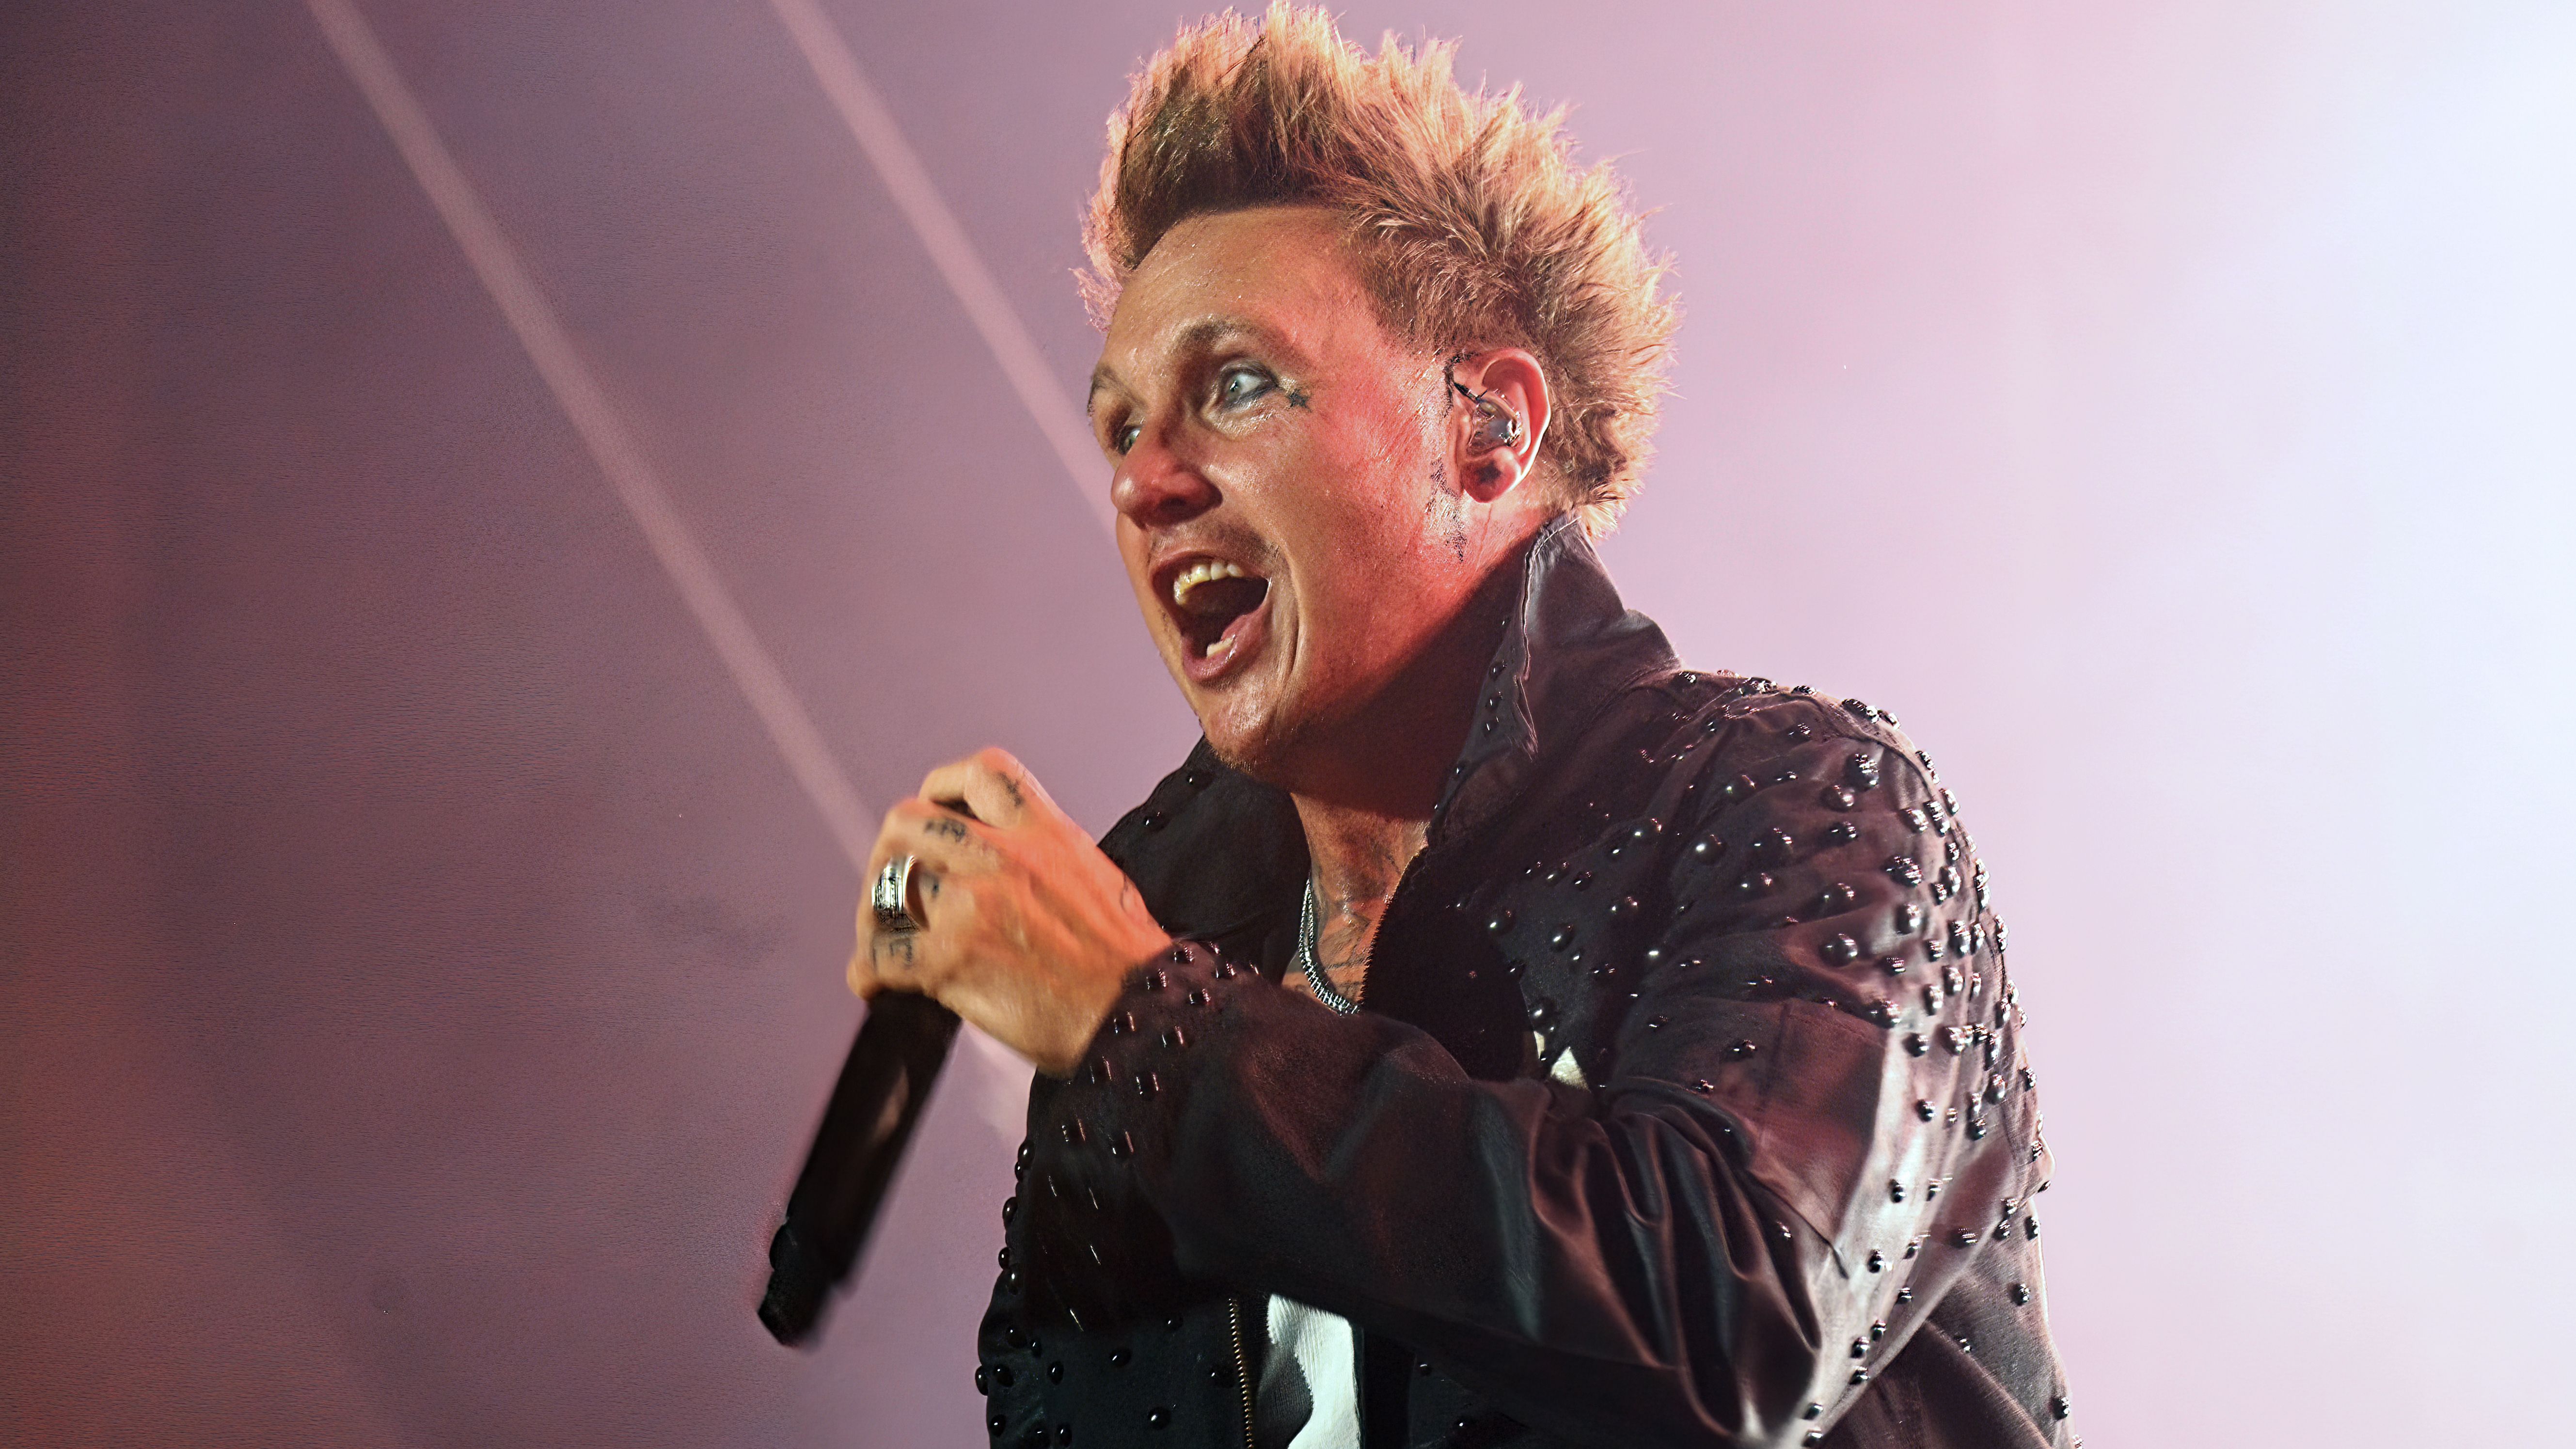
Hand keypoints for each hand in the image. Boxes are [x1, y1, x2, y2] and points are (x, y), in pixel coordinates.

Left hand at [849, 748, 1172, 1076]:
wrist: (1138, 1016)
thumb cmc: (1124, 965)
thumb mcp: (1096, 879)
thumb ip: (1044, 860)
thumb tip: (999, 872)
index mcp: (1044, 833)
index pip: (980, 773)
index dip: (940, 787)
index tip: (932, 813)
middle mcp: (1005, 857)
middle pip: (908, 820)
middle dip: (888, 853)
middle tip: (889, 886)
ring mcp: (973, 903)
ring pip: (890, 884)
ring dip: (873, 915)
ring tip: (878, 940)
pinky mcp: (952, 957)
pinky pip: (882, 953)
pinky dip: (867, 970)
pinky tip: (873, 983)